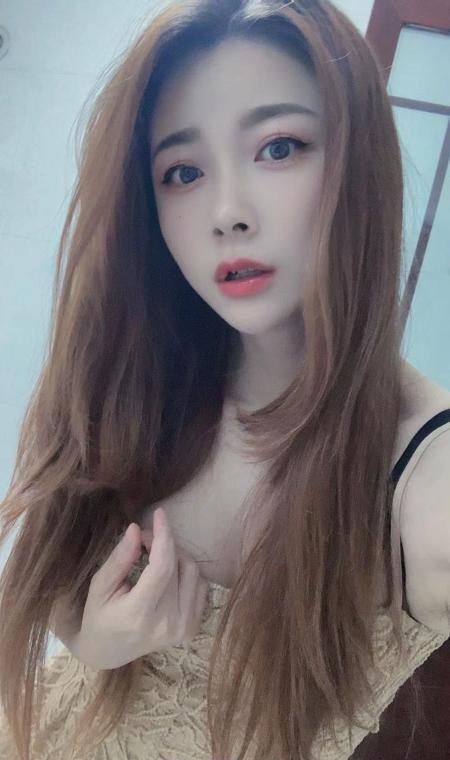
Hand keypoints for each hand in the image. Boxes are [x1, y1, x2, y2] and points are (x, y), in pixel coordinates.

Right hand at [50, 508, 208, 668]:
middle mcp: (167, 623)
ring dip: (176, 554)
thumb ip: (120, 558)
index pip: (162, 567)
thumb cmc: (98, 616)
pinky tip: (168, 574)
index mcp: (139, 614)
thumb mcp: (100, 586)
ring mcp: (183, 628)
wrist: (109, 651)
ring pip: (193, 571)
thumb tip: (137, 529)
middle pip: (178, 565)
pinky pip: (201, 585)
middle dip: (163, 542)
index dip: (163, 535)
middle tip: (143, 539)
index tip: (159, 513)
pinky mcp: (192, 628)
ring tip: (154, 556)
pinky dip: (186, 572)